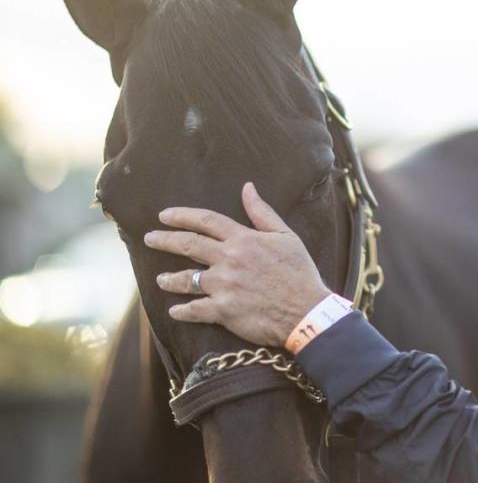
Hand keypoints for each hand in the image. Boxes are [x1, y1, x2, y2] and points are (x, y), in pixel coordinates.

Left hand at [144, 182, 331, 346]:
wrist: (307, 311)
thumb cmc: (300, 272)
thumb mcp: (286, 236)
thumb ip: (262, 212)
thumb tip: (248, 188)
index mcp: (243, 239)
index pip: (206, 221)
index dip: (182, 216)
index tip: (164, 215)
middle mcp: (229, 259)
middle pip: (188, 245)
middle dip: (164, 240)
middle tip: (149, 238)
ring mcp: (224, 286)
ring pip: (185, 280)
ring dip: (169, 279)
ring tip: (160, 279)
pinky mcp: (223, 311)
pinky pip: (193, 310)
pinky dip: (181, 311)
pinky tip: (174, 311)